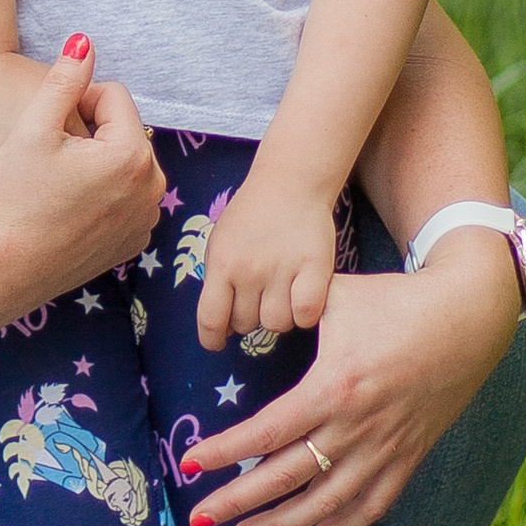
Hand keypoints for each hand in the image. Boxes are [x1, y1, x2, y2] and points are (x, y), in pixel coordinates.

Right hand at [0, 39, 163, 309]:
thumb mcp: (32, 127)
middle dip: (92, 133)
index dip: (75, 102)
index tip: (47, 127)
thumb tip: (85, 42)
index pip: (112, 95)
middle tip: (51, 156)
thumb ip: (65, 79)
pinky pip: (125, 198)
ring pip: (124, 164)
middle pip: (123, 130)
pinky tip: (69, 206)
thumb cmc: (15, 197)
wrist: (5, 268)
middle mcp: (151, 187)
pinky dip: (105, 195)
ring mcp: (145, 218)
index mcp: (131, 153)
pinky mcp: (134, 242)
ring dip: (99, 162)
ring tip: (58, 182)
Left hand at [178, 244, 521, 525]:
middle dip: (238, 502)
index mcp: (333, 388)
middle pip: (286, 476)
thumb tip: (252, 312)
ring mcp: (385, 447)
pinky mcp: (409, 455)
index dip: (224, 452)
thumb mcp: (336, 297)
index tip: (190, 465)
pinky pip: (373, 504)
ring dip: (281, 524)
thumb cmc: (395, 298)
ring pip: (326, 502)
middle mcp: (356, 427)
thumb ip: (292, 311)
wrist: (468, 315)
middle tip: (200, 518)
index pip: (266, 432)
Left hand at [196, 159, 344, 351]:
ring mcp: (283, 269)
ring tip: (281, 293)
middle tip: (258, 297)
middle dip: (249, 317)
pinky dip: (304, 313)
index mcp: (222, 263)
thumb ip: (217, 281)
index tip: (218, 343)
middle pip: (246, 324)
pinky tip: (302, 297)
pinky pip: (307, 314)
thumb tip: (221, 327)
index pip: (211, 319)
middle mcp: (250, 269)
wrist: (289, 183)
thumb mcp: (220, 243)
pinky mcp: (315, 268)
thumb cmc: (251, 216)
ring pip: (277, 324)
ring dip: (279, 316)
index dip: (212, 340)